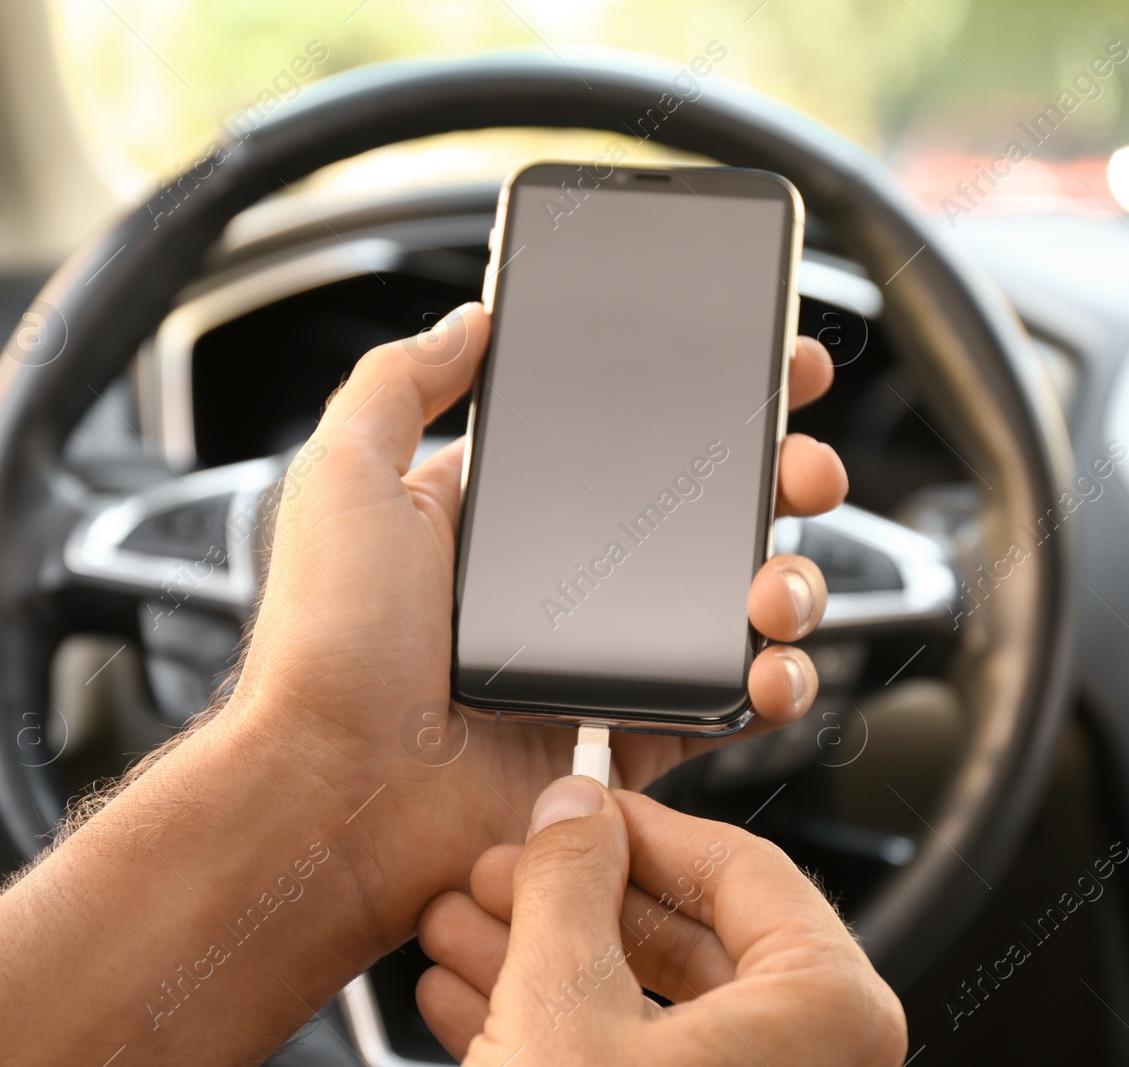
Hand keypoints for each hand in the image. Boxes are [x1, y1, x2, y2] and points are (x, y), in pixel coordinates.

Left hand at [228, 302, 846, 953]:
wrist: (337, 797)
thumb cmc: (326, 646)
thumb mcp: (343, 481)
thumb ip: (399, 386)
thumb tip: (472, 321)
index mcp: (509, 518)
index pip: (630, 440)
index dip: (707, 403)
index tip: (772, 370)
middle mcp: (565, 584)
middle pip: (706, 517)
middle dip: (778, 482)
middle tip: (802, 470)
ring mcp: (604, 664)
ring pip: (735, 606)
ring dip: (788, 582)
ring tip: (775, 586)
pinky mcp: (628, 740)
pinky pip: (727, 706)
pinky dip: (772, 685)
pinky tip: (769, 668)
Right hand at [414, 775, 907, 1065]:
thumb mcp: (560, 1005)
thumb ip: (569, 882)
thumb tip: (574, 811)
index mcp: (829, 1008)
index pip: (740, 863)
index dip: (639, 824)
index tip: (577, 808)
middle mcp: (815, 1058)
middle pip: (688, 934)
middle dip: (571, 899)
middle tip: (502, 870)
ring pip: (645, 1005)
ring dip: (542, 962)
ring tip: (458, 931)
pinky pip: (629, 1063)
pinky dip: (550, 1030)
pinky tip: (466, 1000)